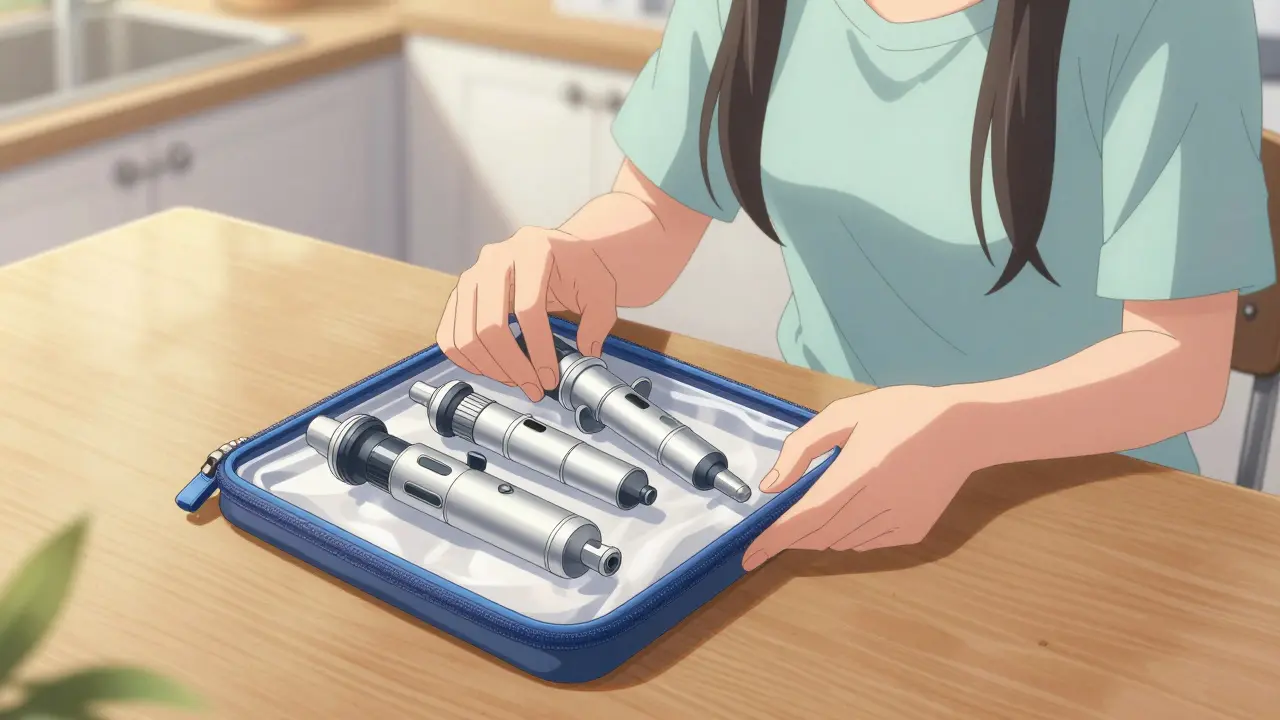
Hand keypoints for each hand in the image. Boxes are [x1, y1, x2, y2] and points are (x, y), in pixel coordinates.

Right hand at [435, 227, 619, 401]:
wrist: (557, 252)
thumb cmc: (577, 266)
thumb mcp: (601, 286)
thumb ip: (599, 319)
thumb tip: (586, 350)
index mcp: (531, 250)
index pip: (528, 308)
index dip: (539, 349)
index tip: (550, 376)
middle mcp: (494, 259)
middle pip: (490, 325)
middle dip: (513, 366)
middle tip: (534, 388)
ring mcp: (472, 275)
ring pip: (466, 334)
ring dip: (491, 368)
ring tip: (517, 381)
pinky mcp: (460, 294)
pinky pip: (449, 335)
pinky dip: (466, 360)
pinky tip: (492, 370)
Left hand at [742, 385, 983, 570]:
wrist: (964, 429)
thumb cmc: (901, 414)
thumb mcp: (845, 415)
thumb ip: (802, 449)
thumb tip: (771, 486)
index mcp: (857, 474)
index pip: (804, 518)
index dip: (773, 540)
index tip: (748, 556)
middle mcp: (877, 505)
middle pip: (818, 536)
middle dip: (792, 536)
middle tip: (778, 528)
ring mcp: (898, 523)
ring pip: (841, 544)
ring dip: (821, 533)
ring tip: (829, 502)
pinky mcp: (913, 532)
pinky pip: (867, 544)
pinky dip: (850, 534)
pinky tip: (859, 506)